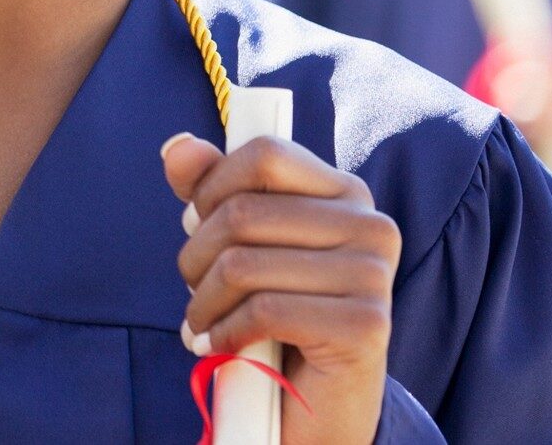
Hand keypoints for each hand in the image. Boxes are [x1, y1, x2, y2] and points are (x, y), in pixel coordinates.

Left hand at [163, 133, 399, 444]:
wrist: (317, 404)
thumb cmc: (276, 314)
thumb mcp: (240, 244)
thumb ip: (211, 190)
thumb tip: (176, 146)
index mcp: (346, 193)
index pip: (263, 154)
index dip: (211, 187)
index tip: (197, 223)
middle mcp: (371, 226)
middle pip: (241, 213)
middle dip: (195, 255)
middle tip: (194, 286)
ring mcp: (374, 275)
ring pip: (243, 265)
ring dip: (202, 301)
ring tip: (201, 321)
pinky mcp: (366, 325)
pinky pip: (263, 311)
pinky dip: (225, 332)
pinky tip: (220, 345)